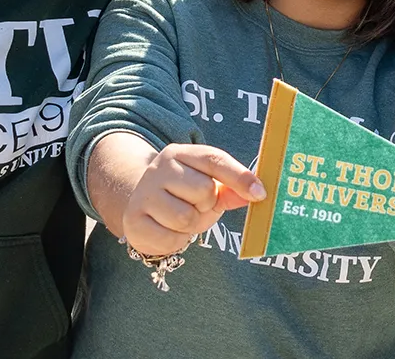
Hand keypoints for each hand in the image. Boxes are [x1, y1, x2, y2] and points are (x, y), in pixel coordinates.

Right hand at [121, 143, 265, 256]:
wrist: (141, 206)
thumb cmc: (183, 195)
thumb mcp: (208, 186)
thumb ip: (232, 189)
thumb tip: (258, 193)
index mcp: (180, 153)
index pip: (215, 160)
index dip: (240, 177)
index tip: (260, 194)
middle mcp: (159, 168)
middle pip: (204, 190)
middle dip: (207, 205)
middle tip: (197, 206)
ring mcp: (143, 194)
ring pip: (186, 217)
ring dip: (192, 224)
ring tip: (183, 218)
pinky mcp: (133, 221)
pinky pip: (171, 238)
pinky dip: (177, 240)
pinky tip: (169, 229)